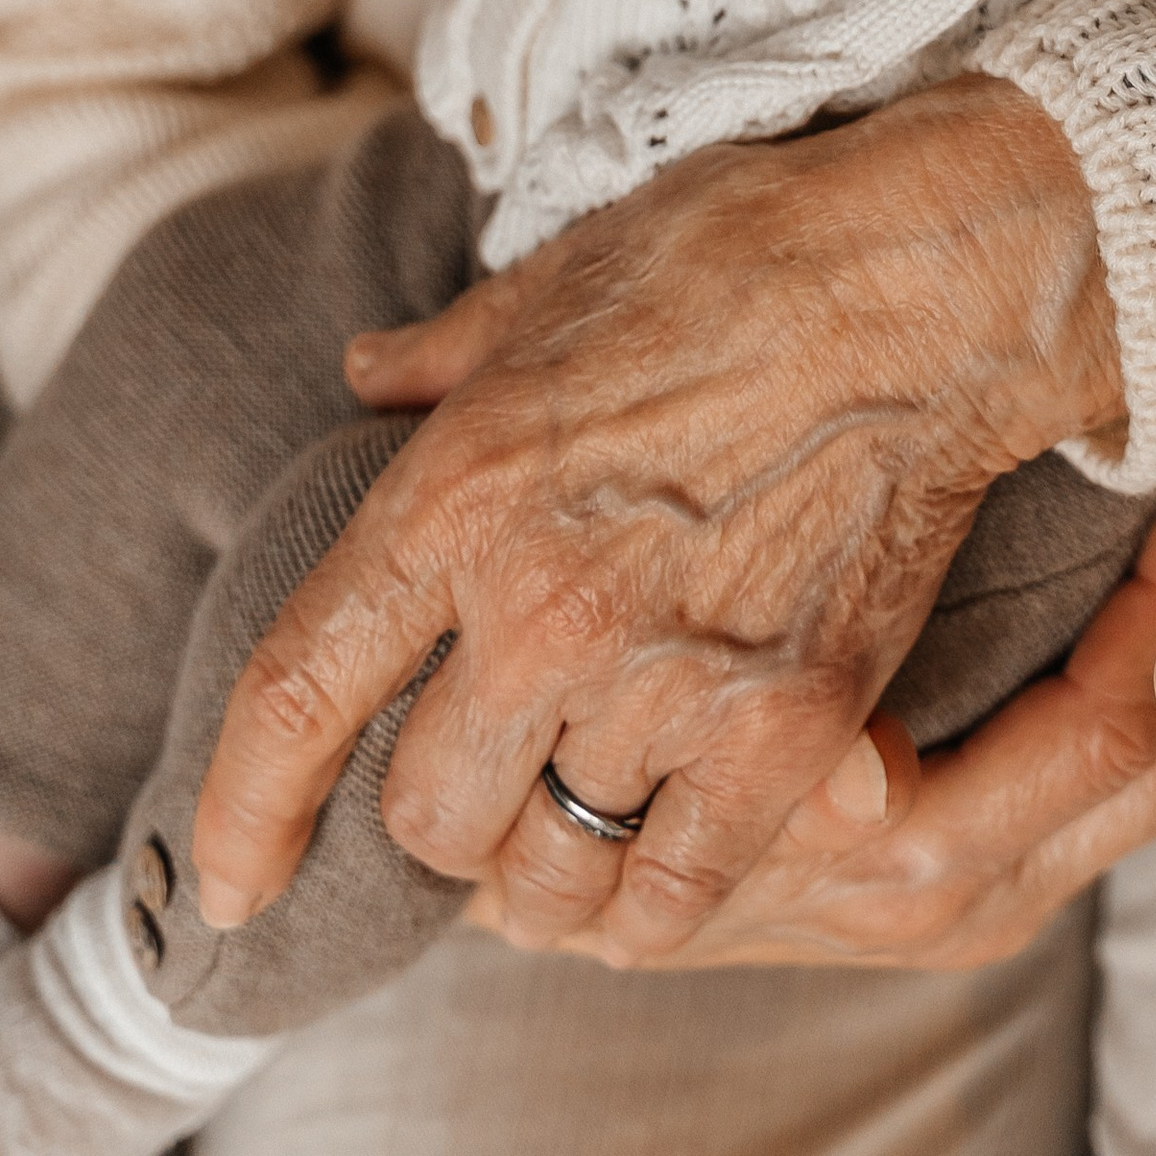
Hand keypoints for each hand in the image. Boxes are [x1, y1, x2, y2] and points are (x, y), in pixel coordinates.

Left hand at [189, 76, 1124, 964]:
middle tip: (479, 782)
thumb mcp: (553, 280)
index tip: (226, 885)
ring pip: (550, 868)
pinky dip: (652, 902)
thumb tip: (367, 377)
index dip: (245, 812)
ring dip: (543, 862)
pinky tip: (653, 864)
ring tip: (562, 828)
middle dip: (438, 816)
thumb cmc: (738, 254)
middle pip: (428, 817)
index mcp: (459, 493)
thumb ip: (441, 355)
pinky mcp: (790, 727)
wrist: (928, 284)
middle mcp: (544, 609)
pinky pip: (678, 892)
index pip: (298, 695)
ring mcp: (671, 679)